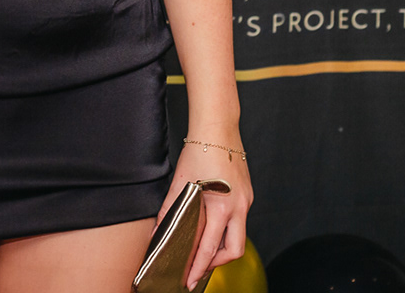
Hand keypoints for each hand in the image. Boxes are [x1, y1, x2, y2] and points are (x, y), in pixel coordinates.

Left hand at [158, 138, 251, 288]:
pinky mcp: (247, 195)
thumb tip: (158, 231)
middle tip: (198, 269)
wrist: (219, 127)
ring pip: (238, 237)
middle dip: (217, 263)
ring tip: (202, 251)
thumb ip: (170, 209)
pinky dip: (226, 231)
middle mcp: (239, 207)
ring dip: (222, 247)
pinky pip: (239, 221)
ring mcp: (246, 201)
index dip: (199, 267)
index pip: (210, 247)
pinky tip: (211, 229)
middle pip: (234, 250)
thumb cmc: (199, 150)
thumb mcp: (180, 182)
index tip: (190, 280)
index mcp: (222, 205)